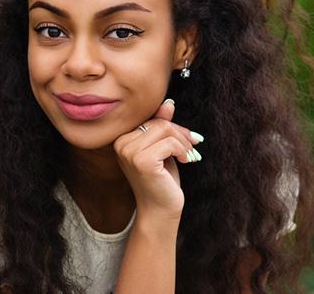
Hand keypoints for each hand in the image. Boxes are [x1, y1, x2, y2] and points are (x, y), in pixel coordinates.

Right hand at [113, 99, 202, 219]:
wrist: (160, 210)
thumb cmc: (162, 179)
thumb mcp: (162, 149)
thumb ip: (161, 126)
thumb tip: (167, 103)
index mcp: (121, 139)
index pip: (152, 119)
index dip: (173, 126)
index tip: (188, 139)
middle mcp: (120, 144)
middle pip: (160, 122)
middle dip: (181, 134)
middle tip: (193, 147)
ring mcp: (129, 152)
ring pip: (166, 130)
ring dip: (183, 143)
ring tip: (189, 156)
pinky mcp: (142, 161)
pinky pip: (170, 143)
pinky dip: (183, 151)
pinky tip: (186, 161)